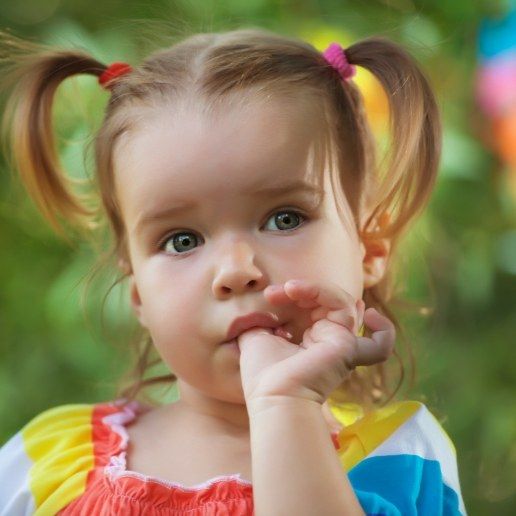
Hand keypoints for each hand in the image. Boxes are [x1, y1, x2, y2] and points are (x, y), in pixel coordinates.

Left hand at [237, 279, 395, 404]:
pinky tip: (366, 311)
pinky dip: (382, 326)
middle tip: (278, 292)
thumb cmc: (262, 374)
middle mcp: (330, 343)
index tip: (270, 295)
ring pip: (345, 304)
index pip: (316, 307)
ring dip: (317, 290)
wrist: (272, 395)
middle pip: (331, 303)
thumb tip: (263, 308)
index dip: (297, 294)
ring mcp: (342, 345)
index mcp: (311, 341)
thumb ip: (262, 320)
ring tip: (291, 289)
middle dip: (305, 290)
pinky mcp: (348, 347)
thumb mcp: (256, 336)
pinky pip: (380, 340)